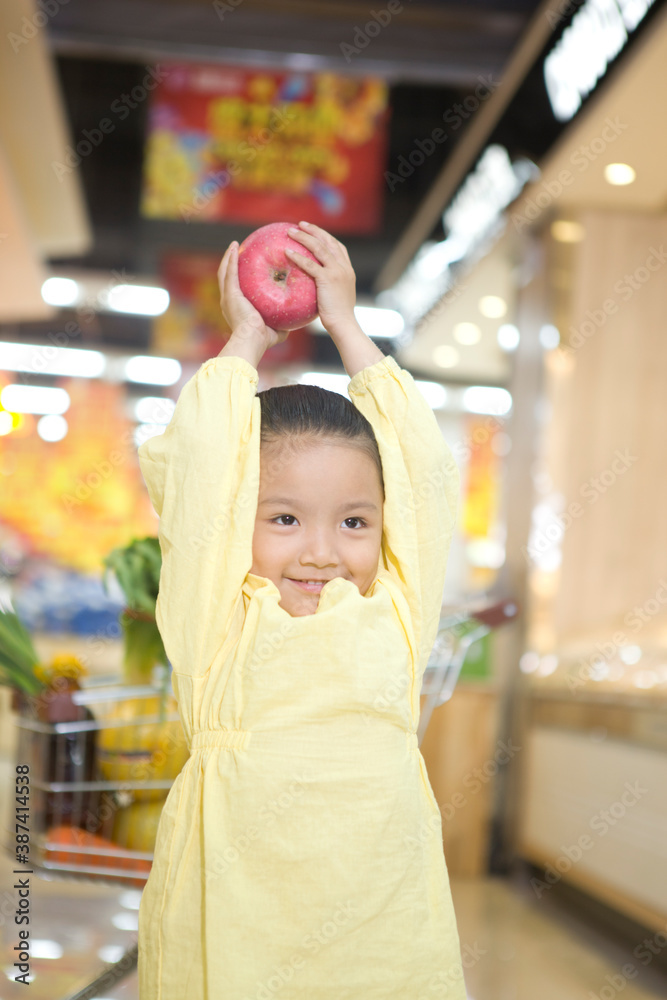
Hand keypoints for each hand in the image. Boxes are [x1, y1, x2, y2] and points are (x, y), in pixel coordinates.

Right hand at [217, 242, 288, 349]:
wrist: (251, 342)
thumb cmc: (262, 340)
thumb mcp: (275, 330)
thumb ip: (283, 323)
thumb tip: (294, 320)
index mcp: (237, 309)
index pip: (236, 289)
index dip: (239, 278)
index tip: (244, 270)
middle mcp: (229, 302)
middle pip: (226, 277)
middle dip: (230, 264)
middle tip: (237, 251)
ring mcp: (227, 297)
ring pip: (225, 271)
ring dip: (229, 257)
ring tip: (234, 244)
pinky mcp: (230, 294)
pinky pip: (230, 272)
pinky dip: (231, 259)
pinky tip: (235, 247)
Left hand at [284, 222, 361, 339]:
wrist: (344, 324)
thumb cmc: (338, 316)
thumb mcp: (336, 296)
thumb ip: (329, 286)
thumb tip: (315, 285)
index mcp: (347, 270)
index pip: (338, 247)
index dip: (325, 236)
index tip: (313, 231)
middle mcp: (344, 267)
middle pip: (328, 241)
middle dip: (314, 230)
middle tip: (300, 224)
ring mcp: (337, 272)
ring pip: (318, 248)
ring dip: (303, 237)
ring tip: (290, 232)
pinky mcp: (328, 279)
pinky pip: (310, 264)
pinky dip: (298, 257)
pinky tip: (287, 252)